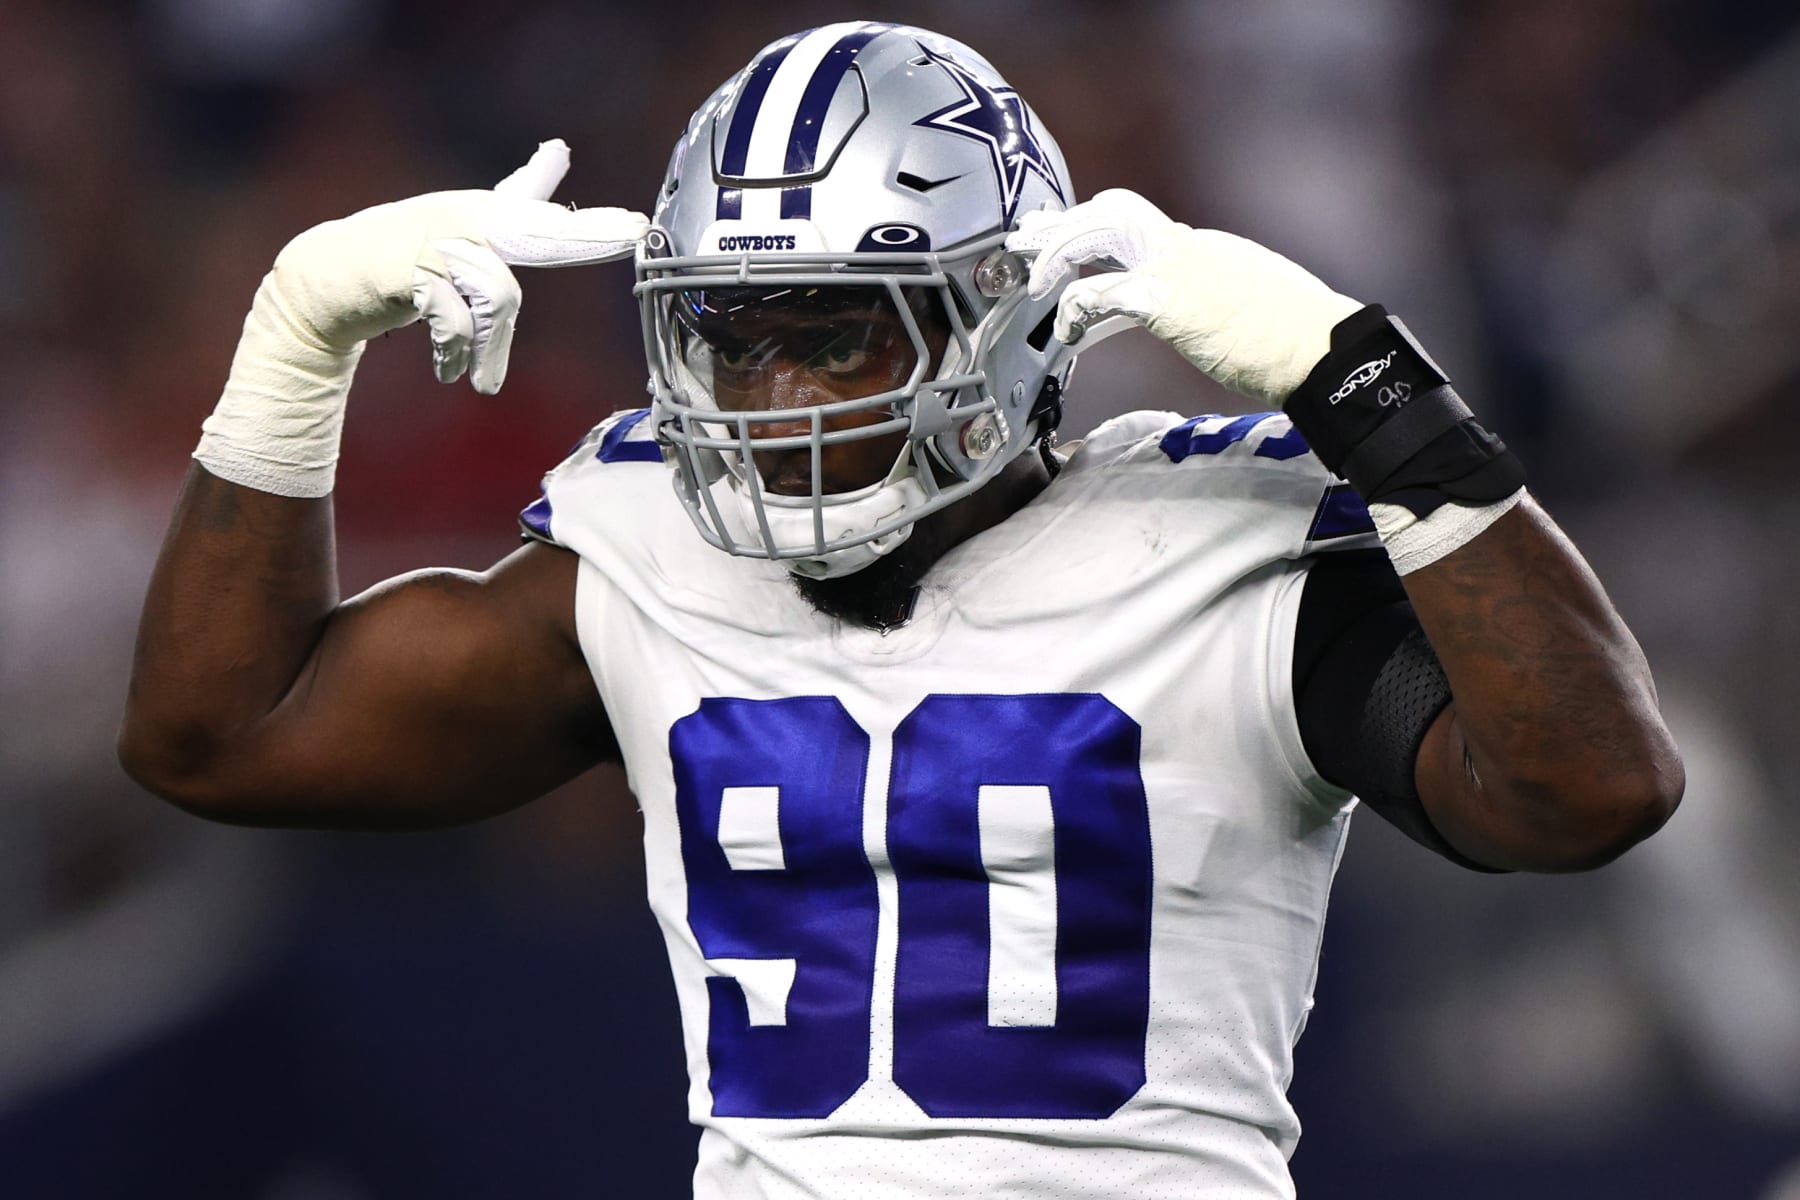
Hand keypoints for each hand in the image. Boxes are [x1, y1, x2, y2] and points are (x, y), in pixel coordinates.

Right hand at [271, 138, 647, 392]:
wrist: (329, 274)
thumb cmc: (408, 253)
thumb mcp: (470, 227)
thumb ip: (518, 197)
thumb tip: (558, 149)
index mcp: (486, 215)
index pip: (545, 213)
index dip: (592, 223)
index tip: (637, 227)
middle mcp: (465, 219)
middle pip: (536, 232)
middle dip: (584, 237)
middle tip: (628, 235)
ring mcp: (436, 241)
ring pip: (497, 294)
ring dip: (492, 347)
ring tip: (484, 381)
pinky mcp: (406, 270)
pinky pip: (454, 318)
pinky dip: (457, 352)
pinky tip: (451, 371)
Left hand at [1006, 189, 1359, 406]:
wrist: (1323, 348)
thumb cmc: (1294, 339)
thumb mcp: (1246, 302)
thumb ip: (1212, 296)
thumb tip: (1197, 311)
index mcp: (1202, 247)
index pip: (1135, 223)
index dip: (1092, 228)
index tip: (1063, 235)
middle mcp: (1187, 246)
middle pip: (1112, 210)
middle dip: (1064, 224)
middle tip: (1026, 239)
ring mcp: (1178, 268)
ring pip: (1099, 231)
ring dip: (1059, 251)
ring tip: (1035, 280)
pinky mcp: (1170, 300)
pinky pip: (1103, 293)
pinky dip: (1075, 308)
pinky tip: (1066, 331)